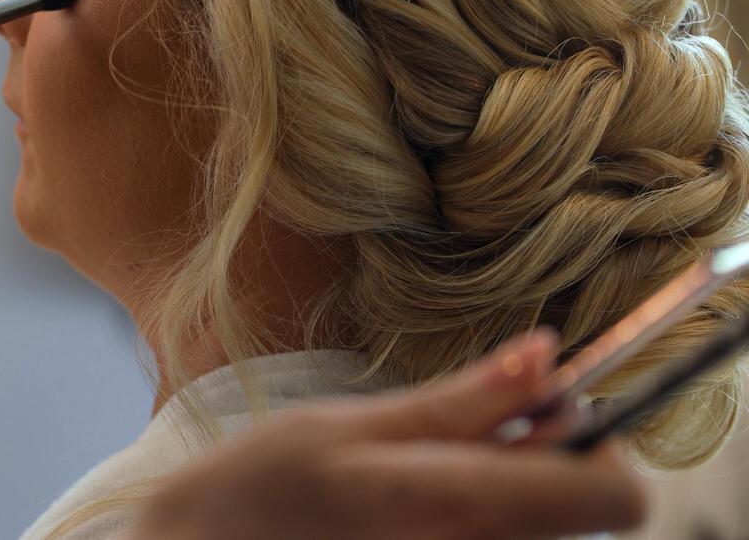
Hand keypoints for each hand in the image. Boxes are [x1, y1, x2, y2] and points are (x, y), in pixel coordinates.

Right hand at [132, 330, 645, 539]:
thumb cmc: (264, 486)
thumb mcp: (354, 422)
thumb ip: (462, 400)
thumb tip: (548, 356)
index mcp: (457, 505)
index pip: (613, 496)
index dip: (599, 446)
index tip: (543, 412)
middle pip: (583, 512)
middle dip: (545, 459)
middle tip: (466, 431)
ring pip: (541, 529)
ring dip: (509, 488)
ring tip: (427, 469)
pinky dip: (478, 517)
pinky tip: (416, 507)